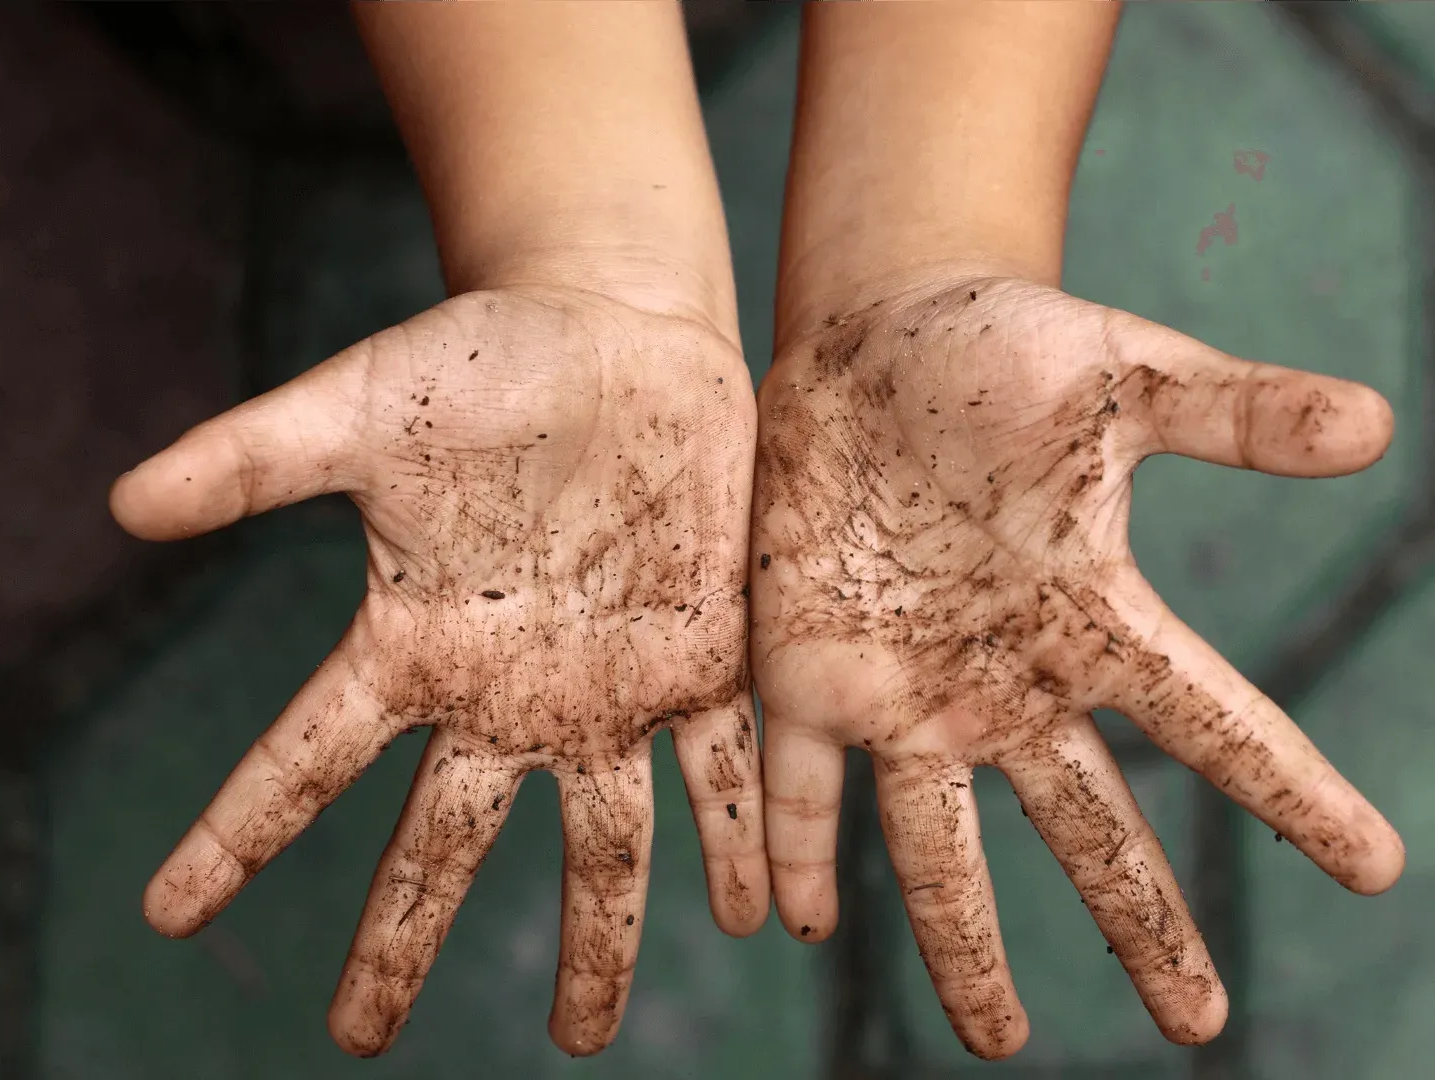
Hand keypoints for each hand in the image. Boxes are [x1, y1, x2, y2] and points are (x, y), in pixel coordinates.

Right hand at [113, 286, 765, 1056]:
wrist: (616, 333)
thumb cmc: (484, 360)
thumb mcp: (361, 403)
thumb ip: (255, 458)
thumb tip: (121, 504)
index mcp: (413, 641)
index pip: (303, 761)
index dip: (230, 837)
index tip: (166, 915)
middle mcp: (505, 692)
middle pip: (443, 844)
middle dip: (400, 940)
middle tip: (358, 1040)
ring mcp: (608, 687)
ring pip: (601, 842)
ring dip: (597, 941)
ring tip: (584, 1037)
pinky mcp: (702, 659)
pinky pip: (723, 771)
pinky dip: (740, 843)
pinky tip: (752, 917)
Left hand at [750, 266, 1404, 1058]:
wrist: (871, 344)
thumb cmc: (998, 353)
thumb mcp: (1121, 375)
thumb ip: (1232, 410)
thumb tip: (1378, 424)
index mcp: (1089, 617)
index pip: (1213, 722)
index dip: (1294, 793)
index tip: (1379, 868)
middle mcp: (1003, 681)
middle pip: (1087, 829)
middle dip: (1143, 924)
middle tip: (1198, 1026)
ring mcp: (902, 690)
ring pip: (939, 846)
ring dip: (964, 945)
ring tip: (997, 1041)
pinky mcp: (805, 674)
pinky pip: (799, 787)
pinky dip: (798, 853)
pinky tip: (798, 921)